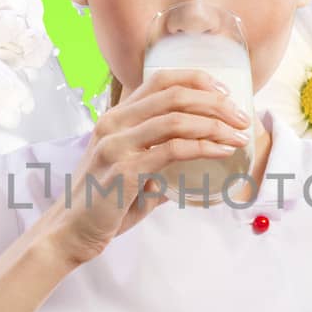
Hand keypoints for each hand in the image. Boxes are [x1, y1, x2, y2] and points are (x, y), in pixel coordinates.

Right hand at [46, 67, 252, 265]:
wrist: (70, 233)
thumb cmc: (101, 206)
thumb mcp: (131, 176)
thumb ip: (158, 166)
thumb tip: (188, 171)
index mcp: (115, 118)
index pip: (159, 80)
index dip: (196, 79)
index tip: (225, 92)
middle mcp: (114, 123)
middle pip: (173, 94)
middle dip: (215, 102)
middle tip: (241, 117)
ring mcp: (117, 144)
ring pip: (176, 119)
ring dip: (215, 124)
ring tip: (239, 136)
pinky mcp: (125, 169)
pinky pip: (172, 150)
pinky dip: (203, 147)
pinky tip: (221, 152)